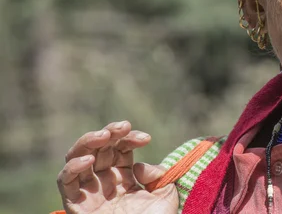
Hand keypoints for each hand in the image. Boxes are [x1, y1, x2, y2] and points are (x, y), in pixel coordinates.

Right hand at [57, 121, 177, 213]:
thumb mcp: (164, 196)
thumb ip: (156, 176)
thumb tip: (139, 166)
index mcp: (124, 178)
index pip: (121, 149)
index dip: (129, 138)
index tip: (145, 138)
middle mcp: (104, 182)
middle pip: (98, 149)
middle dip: (109, 133)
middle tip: (122, 127)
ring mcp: (89, 193)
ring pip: (78, 158)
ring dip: (88, 142)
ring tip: (105, 135)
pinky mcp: (75, 206)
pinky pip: (65, 182)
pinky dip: (72, 167)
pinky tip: (88, 160)